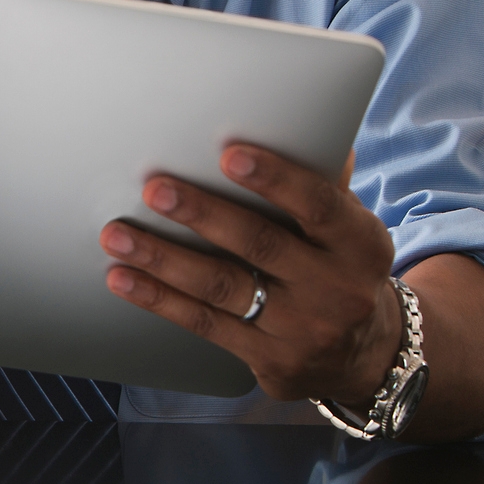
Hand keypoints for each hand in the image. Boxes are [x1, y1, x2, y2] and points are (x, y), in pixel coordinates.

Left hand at [98, 144, 400, 406]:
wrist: (366, 353)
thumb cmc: (339, 265)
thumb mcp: (347, 226)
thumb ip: (321, 184)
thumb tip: (301, 123)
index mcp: (359, 242)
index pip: (317, 205)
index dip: (275, 179)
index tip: (229, 154)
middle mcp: (335, 288)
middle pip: (259, 244)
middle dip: (201, 214)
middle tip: (154, 188)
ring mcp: (301, 329)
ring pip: (221, 287)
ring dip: (163, 259)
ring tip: (118, 234)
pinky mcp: (268, 360)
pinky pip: (204, 324)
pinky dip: (159, 299)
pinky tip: (124, 278)